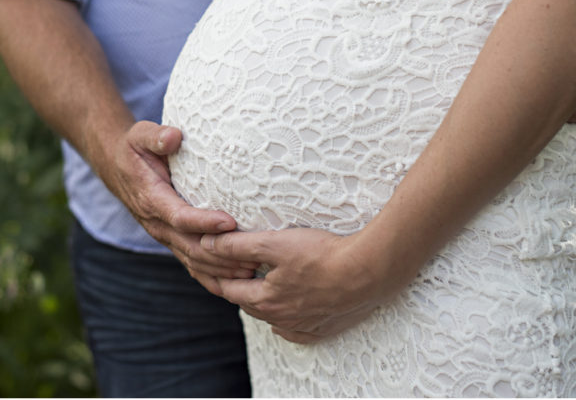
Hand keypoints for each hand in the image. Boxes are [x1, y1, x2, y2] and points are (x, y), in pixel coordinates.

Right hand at [105, 121, 258, 294]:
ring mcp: (165, 236)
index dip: (203, 222)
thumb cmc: (134, 149)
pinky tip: (238, 279)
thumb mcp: (139, 135)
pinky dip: (214, 276)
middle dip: (221, 253)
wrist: (117, 168)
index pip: (179, 217)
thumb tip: (174, 136)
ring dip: (222, 268)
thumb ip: (156, 136)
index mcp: (151, 199)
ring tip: (252, 268)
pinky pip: (193, 264)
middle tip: (252, 252)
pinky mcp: (173, 241)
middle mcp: (157, 224)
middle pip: (191, 247)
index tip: (229, 222)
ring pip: (194, 261)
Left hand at [202, 227, 397, 343]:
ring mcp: (305, 326)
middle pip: (250, 304)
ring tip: (262, 284)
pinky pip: (299, 331)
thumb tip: (206, 245)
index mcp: (265, 301)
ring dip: (264, 302)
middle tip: (237, 269)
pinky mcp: (326, 327)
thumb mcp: (274, 243)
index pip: (230, 290)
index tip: (218, 260)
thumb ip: (237, 245)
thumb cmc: (322, 254)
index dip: (221, 273)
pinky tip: (287, 315)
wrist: (369, 271)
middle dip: (241, 287)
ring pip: (273, 318)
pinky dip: (288, 322)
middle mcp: (282, 319)